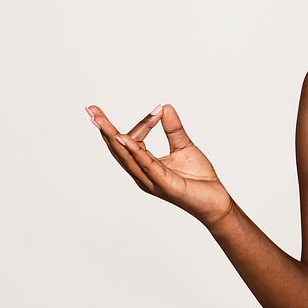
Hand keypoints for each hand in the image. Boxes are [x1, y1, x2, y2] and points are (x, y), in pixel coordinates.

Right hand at [87, 103, 233, 227]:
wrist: (216, 201)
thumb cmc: (198, 179)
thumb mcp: (184, 147)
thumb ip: (173, 129)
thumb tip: (165, 106)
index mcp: (146, 165)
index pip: (133, 140)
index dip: (143, 123)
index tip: (158, 109)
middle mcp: (143, 174)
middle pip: (118, 149)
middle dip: (104, 129)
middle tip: (91, 110)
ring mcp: (151, 180)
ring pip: (127, 157)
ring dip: (113, 138)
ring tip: (100, 121)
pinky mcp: (164, 184)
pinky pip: (146, 165)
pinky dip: (134, 151)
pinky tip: (124, 138)